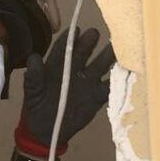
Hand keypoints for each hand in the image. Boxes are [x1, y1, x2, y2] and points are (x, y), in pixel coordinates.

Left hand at [15, 27, 114, 156]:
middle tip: (95, 33)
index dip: (69, 39)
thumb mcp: (32, 93)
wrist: (47, 130)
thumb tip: (33, 57)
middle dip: (88, 43)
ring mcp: (86, 83)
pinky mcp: (97, 97)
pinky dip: (118, 80)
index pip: (63, 50)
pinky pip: (109, 87)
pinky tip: (128, 71)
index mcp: (56, 67)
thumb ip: (33, 76)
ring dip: (107, 57)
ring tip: (117, 47)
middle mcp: (73, 71)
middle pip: (83, 54)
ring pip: (99, 66)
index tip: (75, 30)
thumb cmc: (36, 107)